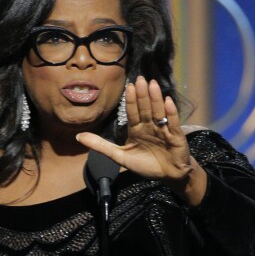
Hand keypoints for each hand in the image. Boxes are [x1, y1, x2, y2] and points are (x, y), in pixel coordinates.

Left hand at [76, 76, 206, 204]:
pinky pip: (172, 122)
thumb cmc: (145, 165)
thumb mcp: (120, 156)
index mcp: (137, 129)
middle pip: (145, 109)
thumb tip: (78, 137)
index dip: (131, 100)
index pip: (132, 112)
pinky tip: (168, 101)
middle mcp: (150, 126)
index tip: (128, 86)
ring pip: (158, 112)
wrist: (168, 176)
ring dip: (156, 99)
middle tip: (140, 79)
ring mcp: (163, 130)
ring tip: (152, 85)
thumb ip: (100, 146)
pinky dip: (171, 113)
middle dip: (142, 95)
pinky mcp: (176, 136)